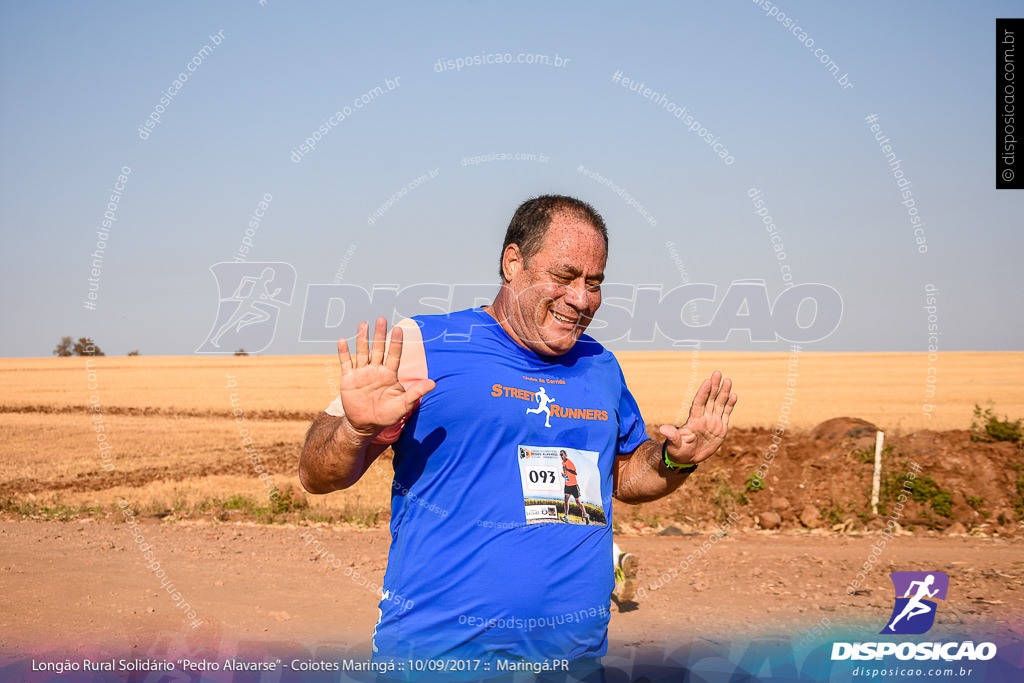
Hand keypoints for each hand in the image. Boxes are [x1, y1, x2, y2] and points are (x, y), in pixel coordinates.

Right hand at [337, 317, 434, 437]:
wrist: (366, 424)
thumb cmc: (387, 414)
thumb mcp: (403, 405)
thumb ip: (415, 393)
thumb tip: (433, 383)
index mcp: (389, 374)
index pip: (394, 355)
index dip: (396, 343)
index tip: (399, 329)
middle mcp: (376, 370)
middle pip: (378, 349)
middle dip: (380, 335)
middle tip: (381, 319)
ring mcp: (362, 373)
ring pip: (362, 352)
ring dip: (362, 339)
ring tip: (363, 324)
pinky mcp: (349, 379)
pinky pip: (346, 363)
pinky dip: (343, 352)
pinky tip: (342, 340)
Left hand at [659, 370, 736, 465]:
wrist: (688, 459)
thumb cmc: (678, 451)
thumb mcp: (674, 445)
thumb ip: (672, 436)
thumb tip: (662, 429)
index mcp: (694, 420)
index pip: (699, 403)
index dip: (703, 393)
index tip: (707, 382)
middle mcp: (704, 418)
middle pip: (710, 399)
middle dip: (714, 386)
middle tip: (717, 373)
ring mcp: (713, 422)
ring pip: (719, 404)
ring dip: (724, 392)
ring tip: (728, 380)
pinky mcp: (720, 428)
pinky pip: (726, 414)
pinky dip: (730, 405)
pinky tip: (734, 395)